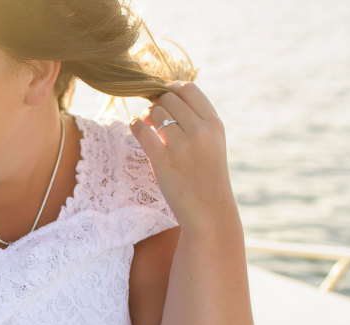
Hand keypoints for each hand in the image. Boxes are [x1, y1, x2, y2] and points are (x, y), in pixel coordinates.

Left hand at [130, 81, 237, 231]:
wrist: (209, 211)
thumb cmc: (207, 176)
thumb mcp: (213, 142)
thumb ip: (196, 120)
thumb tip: (167, 96)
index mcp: (214, 124)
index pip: (189, 89)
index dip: (172, 88)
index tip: (163, 96)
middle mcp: (200, 131)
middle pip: (168, 98)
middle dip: (157, 103)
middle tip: (153, 116)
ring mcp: (181, 145)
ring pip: (154, 111)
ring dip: (146, 115)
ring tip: (147, 125)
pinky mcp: (163, 160)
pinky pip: (141, 130)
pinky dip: (135, 125)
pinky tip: (136, 128)